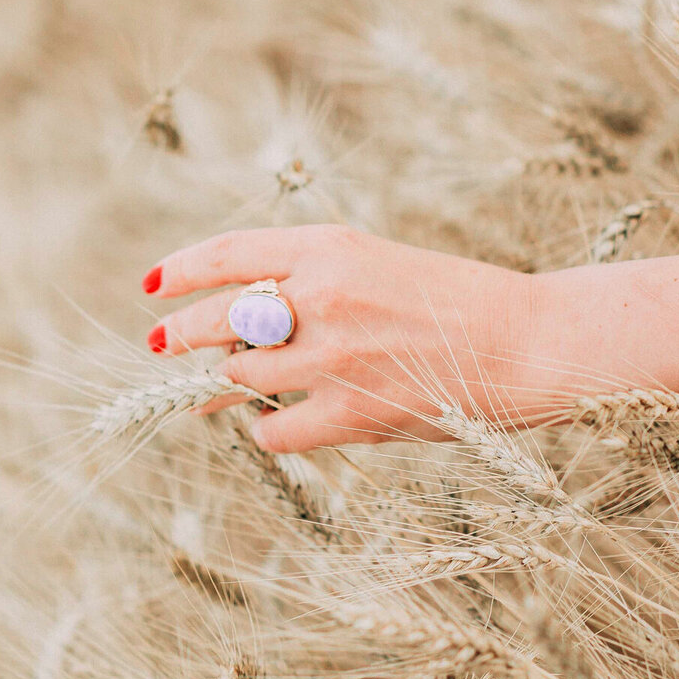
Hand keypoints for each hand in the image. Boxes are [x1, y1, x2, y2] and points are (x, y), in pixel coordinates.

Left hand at [141, 224, 548, 451]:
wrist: (526, 345)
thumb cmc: (456, 305)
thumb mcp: (379, 265)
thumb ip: (312, 282)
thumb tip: (238, 323)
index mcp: (330, 248)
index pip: (229, 254)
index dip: (181, 271)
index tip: (153, 285)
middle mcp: (322, 296)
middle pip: (215, 317)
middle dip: (176, 335)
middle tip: (158, 345)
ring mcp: (332, 358)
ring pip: (237, 374)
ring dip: (223, 385)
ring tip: (214, 393)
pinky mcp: (349, 414)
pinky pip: (272, 430)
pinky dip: (266, 428)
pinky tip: (277, 423)